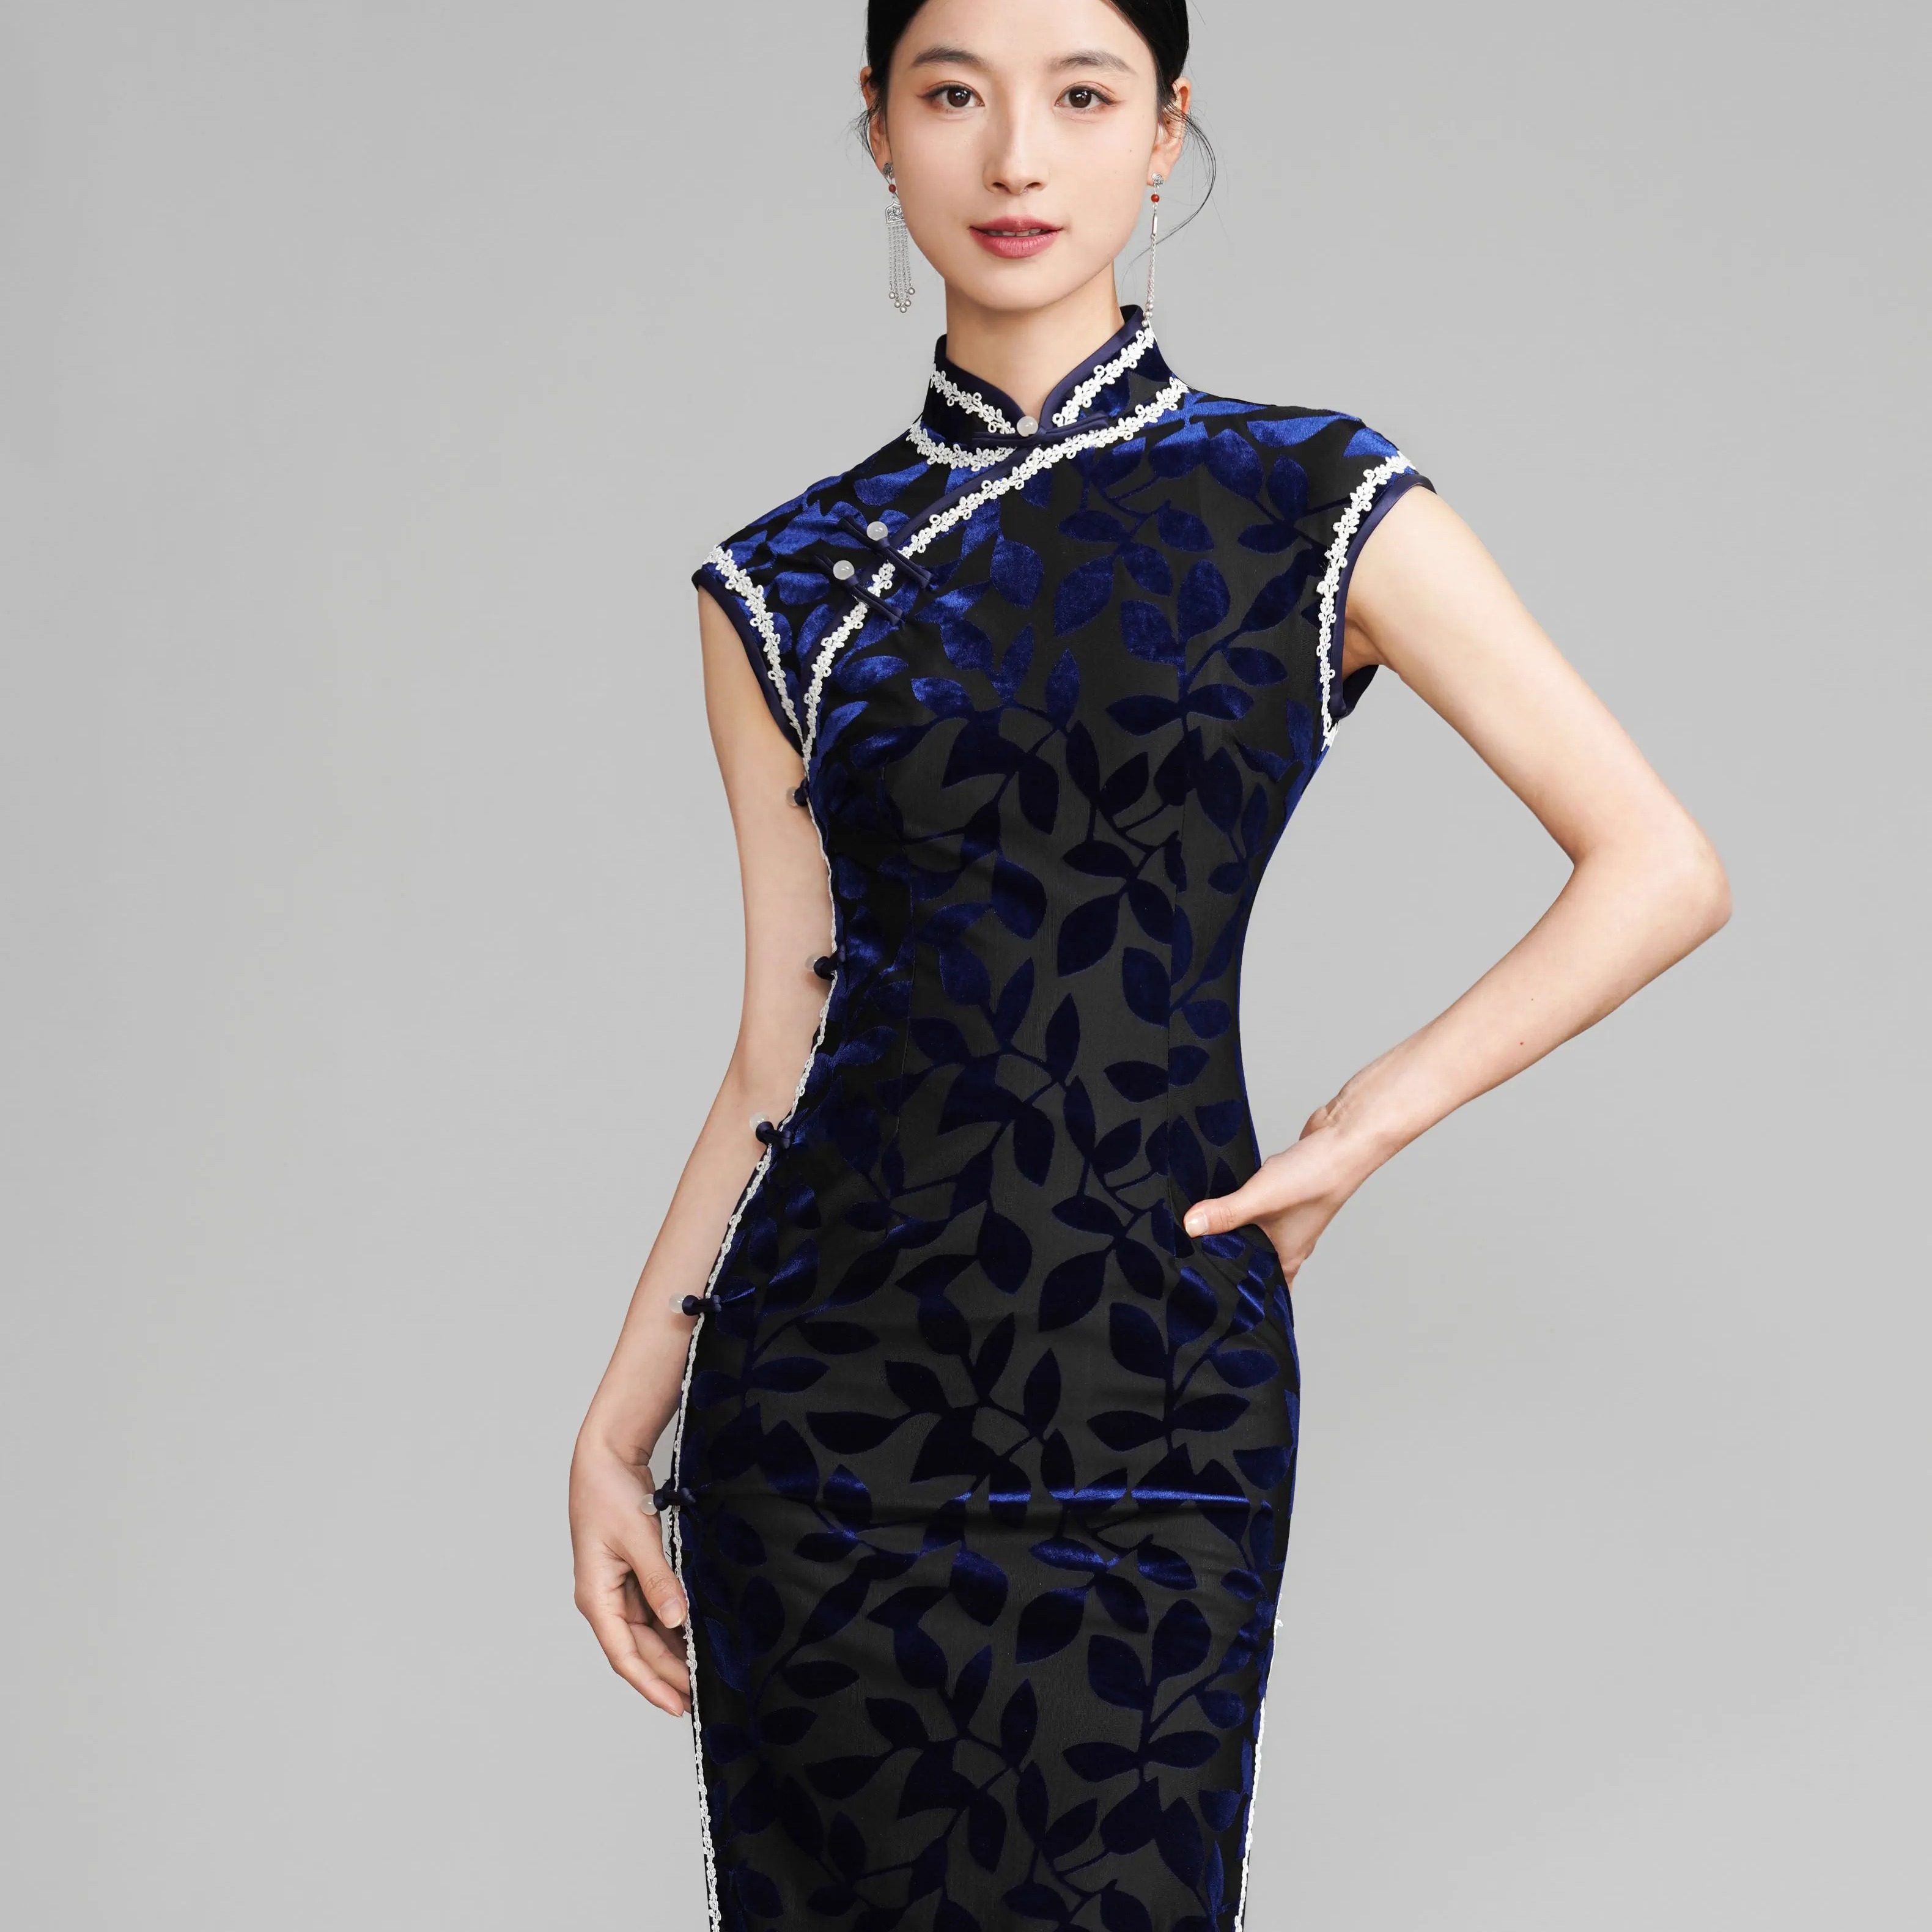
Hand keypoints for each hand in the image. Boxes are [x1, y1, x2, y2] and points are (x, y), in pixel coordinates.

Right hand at [569, 1437, 691, 1716]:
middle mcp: (605, 1599)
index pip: (624, 1655)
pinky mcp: (632, 1573)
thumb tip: (677, 1619)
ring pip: (646, 1633)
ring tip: (702, 1673)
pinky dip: (673, 1624)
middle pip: (637, 1649)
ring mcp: (618, 1587)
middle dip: (667, 1674)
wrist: (604, 1457)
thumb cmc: (609, 1494)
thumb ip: (658, 1580)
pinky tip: (694, 1635)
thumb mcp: (637, 1537)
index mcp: (596, 1597)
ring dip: (671, 1652)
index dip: (651, 1683)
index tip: (678, 1705)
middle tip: (702, 1695)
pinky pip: (653, 1609)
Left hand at [1180, 1102, 1375, 1289]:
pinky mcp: (1286, 1193)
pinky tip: (1224, 1197)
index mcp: (1288, 1256)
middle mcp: (1291, 1241)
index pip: (1266, 1289)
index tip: (1218, 1300)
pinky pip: (1260, 1207)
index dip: (1246, 1296)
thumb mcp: (1259, 1199)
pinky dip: (1244, 1205)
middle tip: (1198, 1265)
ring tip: (1203, 1235)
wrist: (1343, 1139)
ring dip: (1236, 1231)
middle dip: (1231, 1261)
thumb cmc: (1314, 1177)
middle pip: (1257, 1260)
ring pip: (1257, 1232)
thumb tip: (1190, 1227)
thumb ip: (1225, 1214)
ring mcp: (1290, 1217)